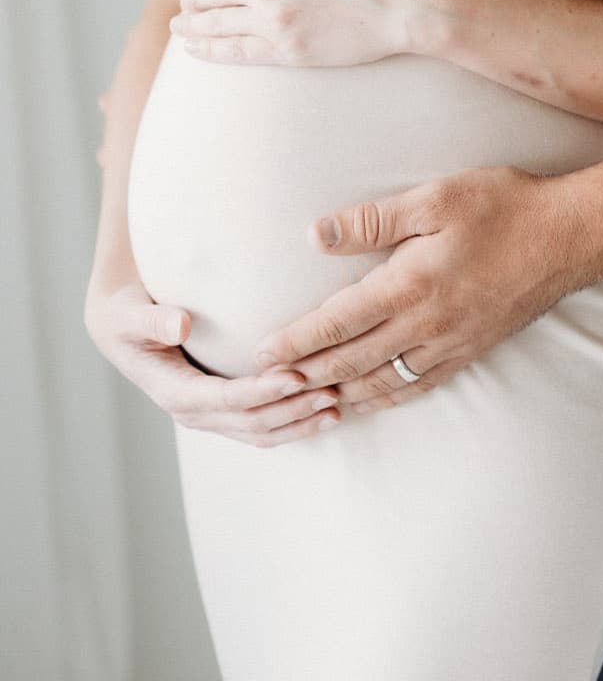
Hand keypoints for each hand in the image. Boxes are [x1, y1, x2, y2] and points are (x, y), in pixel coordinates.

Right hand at [83, 276, 341, 446]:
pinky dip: (293, 423)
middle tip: (332, 391)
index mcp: (173, 391)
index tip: (295, 376)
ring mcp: (210, 415)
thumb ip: (152, 320)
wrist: (121, 328)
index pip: (224, 398)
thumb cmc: (126, 315)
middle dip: (291, 410)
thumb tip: (180, 325)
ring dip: (299, 423)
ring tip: (337, 406)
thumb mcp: (129, 315)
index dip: (261, 391)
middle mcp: (193, 410)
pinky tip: (326, 410)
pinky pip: (261, 426)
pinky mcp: (223, 410)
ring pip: (260, 431)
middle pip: (249, 421)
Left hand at [251, 167, 585, 415]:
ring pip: (379, 382)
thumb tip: (315, 235)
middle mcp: (425, 325)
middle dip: (303, 375)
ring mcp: (448, 345)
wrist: (568, 238)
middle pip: (350, 361)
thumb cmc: (504, 208)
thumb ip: (374, 220)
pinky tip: (364, 401)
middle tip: (264, 387)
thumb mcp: (436, 198)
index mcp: (410, 285)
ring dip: (336, 394)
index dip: (295, 340)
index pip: (337, 322)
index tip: (260, 354)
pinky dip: (380, 399)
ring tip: (302, 403)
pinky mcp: (468, 352)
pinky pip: (414, 387)